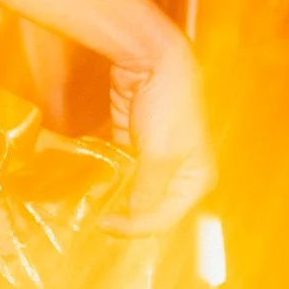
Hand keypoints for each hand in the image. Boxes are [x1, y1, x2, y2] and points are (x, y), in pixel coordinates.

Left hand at [107, 30, 214, 235]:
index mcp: (196, 179)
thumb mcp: (160, 154)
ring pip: (134, 189)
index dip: (136, 226)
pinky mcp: (134, 144)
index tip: (106, 226)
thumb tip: (135, 216)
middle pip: (151, 206)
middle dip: (127, 215)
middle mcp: (179, 173)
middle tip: (99, 223)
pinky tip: (92, 186)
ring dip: (115, 198)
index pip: (165, 217)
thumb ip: (148, 190)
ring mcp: (155, 159)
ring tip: (92, 210)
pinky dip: (109, 178)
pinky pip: (121, 170)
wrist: (153, 61)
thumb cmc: (168, 108)